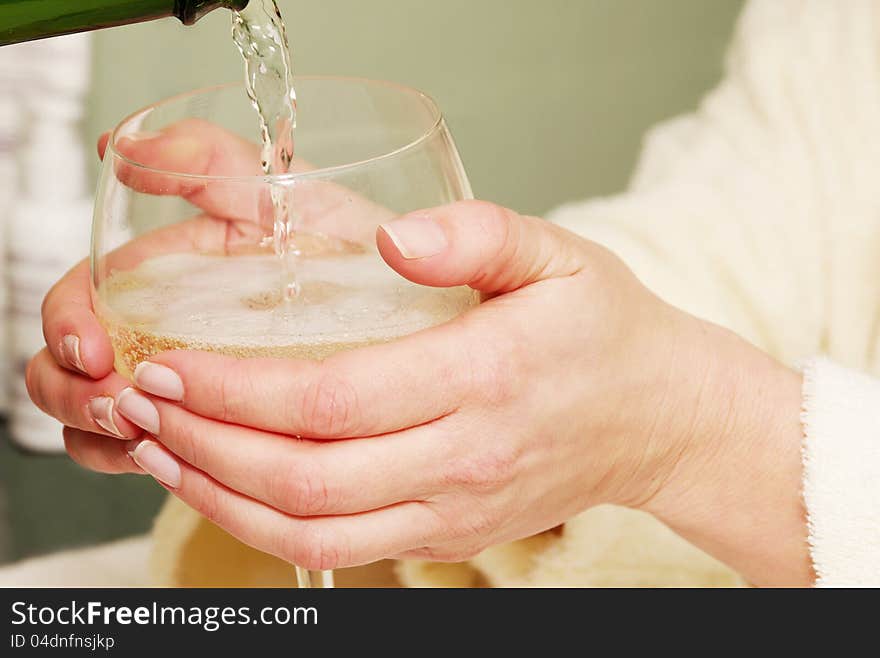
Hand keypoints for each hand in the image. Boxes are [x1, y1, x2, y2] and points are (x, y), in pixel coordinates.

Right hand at [29, 119, 387, 472]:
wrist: (414, 305)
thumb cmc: (351, 243)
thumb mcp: (288, 194)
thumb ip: (212, 163)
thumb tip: (123, 146)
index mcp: (173, 267)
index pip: (85, 295)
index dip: (67, 321)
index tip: (93, 347)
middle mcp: (167, 323)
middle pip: (75, 364)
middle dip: (74, 389)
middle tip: (118, 402)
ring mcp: (187, 377)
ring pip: (101, 414)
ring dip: (101, 430)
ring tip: (142, 433)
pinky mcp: (213, 422)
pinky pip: (150, 453)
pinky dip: (139, 459)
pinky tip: (162, 458)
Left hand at [109, 199, 808, 584]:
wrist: (657, 417)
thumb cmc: (603, 329)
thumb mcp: (559, 253)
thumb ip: (475, 233)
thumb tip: (389, 236)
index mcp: (488, 376)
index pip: (336, 399)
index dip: (240, 390)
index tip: (175, 365)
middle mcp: (469, 458)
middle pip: (308, 476)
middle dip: (208, 445)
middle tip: (144, 404)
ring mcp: (459, 509)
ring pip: (315, 530)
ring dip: (222, 496)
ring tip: (162, 451)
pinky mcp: (452, 535)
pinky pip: (342, 550)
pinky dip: (268, 527)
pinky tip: (228, 488)